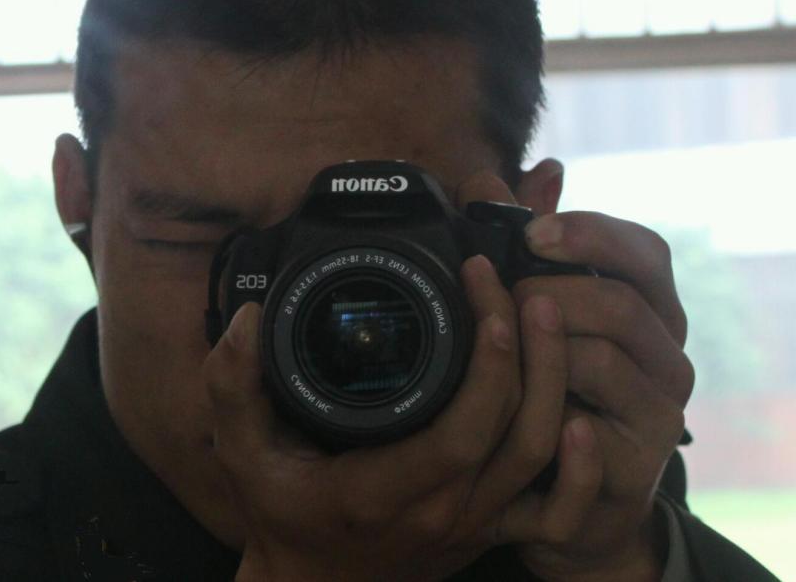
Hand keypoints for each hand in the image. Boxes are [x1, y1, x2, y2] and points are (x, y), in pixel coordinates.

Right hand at [203, 252, 601, 581]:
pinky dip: (582, 470)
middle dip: (530, 350)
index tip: (482, 292)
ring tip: (545, 315)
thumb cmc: (282, 515)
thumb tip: (248, 322)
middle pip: (518, 430)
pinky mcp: (489, 529)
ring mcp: (474, 524)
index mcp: (386, 489)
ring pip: (542, 456)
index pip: (462, 428)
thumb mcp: (241, 452)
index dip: (489, 358)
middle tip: (517, 287)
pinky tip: (583, 417)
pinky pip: (555, 510)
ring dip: (555, 382)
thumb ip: (232, 386)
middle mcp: (443, 510)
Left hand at [513, 210, 694, 580]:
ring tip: (501, 350)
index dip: (589, 233)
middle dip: (546, 292)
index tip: (531, 232)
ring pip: (602, 361)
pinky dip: (560, 422)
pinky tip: (539, 413)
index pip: (644, 251)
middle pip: (618, 303)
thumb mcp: (546, 303)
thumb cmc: (554, 375)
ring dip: (538, 350)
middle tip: (500, 298)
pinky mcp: (636, 467)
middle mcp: (666, 354)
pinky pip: (593, 436)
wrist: (568, 483)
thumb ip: (539, 237)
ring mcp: (657, 412)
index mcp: (650, 306)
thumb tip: (543, 168)